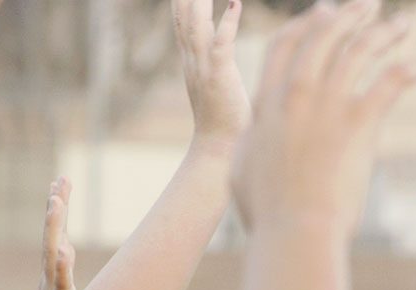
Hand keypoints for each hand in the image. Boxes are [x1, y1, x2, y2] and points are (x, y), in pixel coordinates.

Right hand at [16, 177, 78, 289]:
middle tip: (60, 180)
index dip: (57, 211)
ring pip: (52, 256)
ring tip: (55, 203)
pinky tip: (64, 251)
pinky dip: (61, 269)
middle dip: (56, 209)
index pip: (54, 237)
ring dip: (54, 230)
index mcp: (50, 278)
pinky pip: (60, 288)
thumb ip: (62, 275)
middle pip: (51, 237)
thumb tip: (66, 249)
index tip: (59, 184)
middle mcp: (48, 282)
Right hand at [174, 0, 250, 148]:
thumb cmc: (225, 121)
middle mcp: (192, 61)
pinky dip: (227, 22)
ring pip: (197, 26)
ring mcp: (203, 68)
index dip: (180, 2)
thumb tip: (220, 45)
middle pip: (183, 19)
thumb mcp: (216, 84)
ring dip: (200, 1)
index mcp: (191, 63)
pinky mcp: (219, 77)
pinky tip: (235, 2)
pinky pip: (221, 44)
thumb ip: (215, 62)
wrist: (220, 149)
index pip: (181, 24)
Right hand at [232, 0, 415, 231]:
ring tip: (402, 23)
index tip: (323, 12)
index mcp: (267, 103)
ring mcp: (328, 105)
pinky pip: (390, 81)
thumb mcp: (244, 170)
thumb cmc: (269, 213)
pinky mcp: (359, 122)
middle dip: (348, 16)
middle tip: (368, 6)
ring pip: (359, 51)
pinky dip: (411, 68)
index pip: (285, 47)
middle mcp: (296, 94)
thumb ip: (251, 146)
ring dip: (384, 32)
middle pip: (324, 38)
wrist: (295, 228)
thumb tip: (249, 143)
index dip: (306, 25)